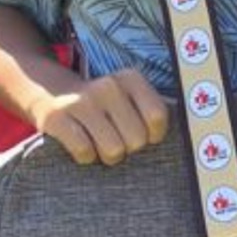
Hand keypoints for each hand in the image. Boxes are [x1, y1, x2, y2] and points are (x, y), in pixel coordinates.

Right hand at [30, 70, 170, 166]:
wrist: (50, 94)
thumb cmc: (102, 108)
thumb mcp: (127, 99)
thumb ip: (151, 112)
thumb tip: (186, 137)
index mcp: (130, 79)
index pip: (158, 117)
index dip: (152, 135)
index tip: (143, 135)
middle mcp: (108, 86)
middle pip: (136, 140)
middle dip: (127, 149)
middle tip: (114, 139)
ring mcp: (81, 101)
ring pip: (113, 150)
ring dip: (106, 156)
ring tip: (98, 143)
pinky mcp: (57, 118)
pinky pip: (85, 152)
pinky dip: (85, 157)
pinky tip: (81, 144)